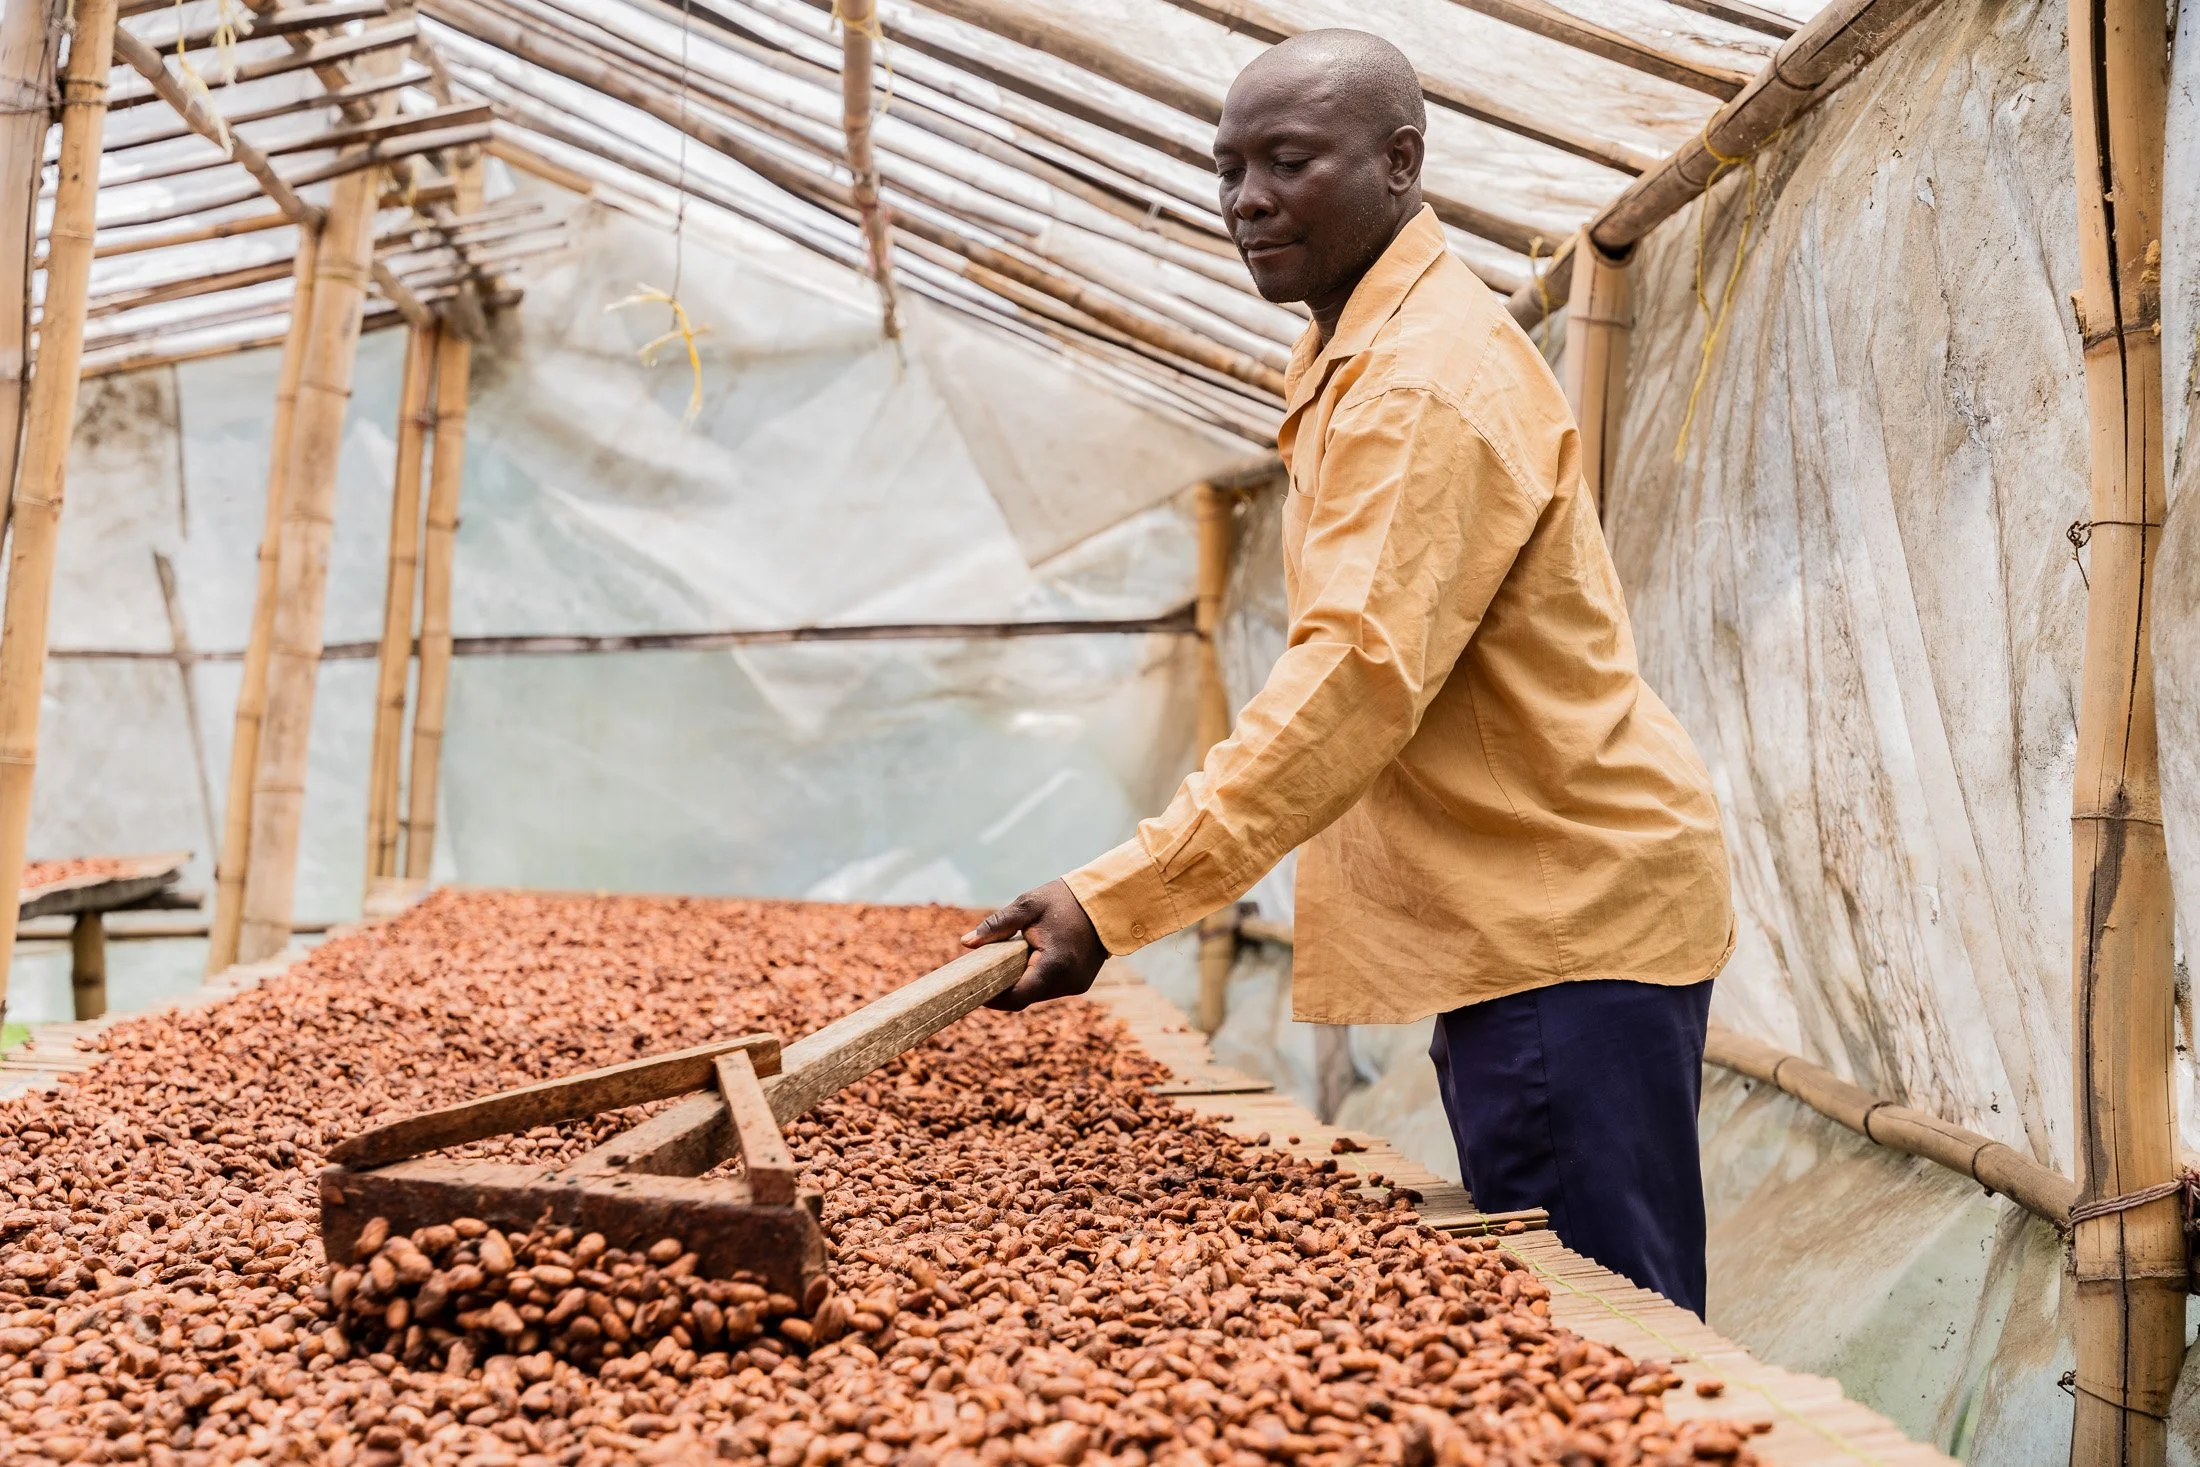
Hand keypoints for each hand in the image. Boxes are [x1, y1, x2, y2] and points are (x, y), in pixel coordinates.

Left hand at [962, 879, 1107, 1011]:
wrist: (1107, 900)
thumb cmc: (1065, 899)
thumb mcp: (1028, 905)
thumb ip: (997, 925)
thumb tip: (966, 942)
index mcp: (1054, 964)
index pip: (1017, 996)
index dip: (993, 997)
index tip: (975, 988)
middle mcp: (1068, 981)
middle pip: (1026, 996)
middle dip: (1005, 986)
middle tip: (986, 968)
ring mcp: (1077, 985)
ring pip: (1038, 993)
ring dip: (1022, 981)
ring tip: (1011, 959)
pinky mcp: (1081, 983)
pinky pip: (1051, 987)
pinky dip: (1038, 977)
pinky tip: (1032, 959)